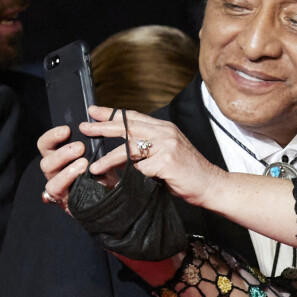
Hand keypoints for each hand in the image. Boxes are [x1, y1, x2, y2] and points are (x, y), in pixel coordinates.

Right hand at [38, 123, 116, 210]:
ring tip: (84, 163)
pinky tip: (83, 177)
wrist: (116, 195)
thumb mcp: (102, 149)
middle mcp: (56, 172)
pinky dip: (70, 184)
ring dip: (67, 170)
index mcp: (61, 156)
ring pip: (51, 179)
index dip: (53, 136)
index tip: (67, 129)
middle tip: (80, 147)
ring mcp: (60, 188)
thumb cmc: (105, 168)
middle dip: (62, 153)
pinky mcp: (66, 203)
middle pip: (46, 161)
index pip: (47, 144)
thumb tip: (94, 110)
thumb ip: (97, 132)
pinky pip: (60, 194)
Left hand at [85, 106, 223, 206]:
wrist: (211, 184)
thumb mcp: (166, 155)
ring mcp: (167, 145)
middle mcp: (165, 132)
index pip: (134, 116)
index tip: (94, 111)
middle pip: (128, 125)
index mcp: (165, 128)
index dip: (112, 113)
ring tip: (94, 166)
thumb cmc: (188, 173)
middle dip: (104, 126)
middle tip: (85, 127)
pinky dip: (127, 175)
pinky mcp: (167, 161)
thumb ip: (147, 151)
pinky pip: (140, 168)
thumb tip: (121, 154)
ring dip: (109, 157)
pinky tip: (118, 181)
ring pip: (130, 146)